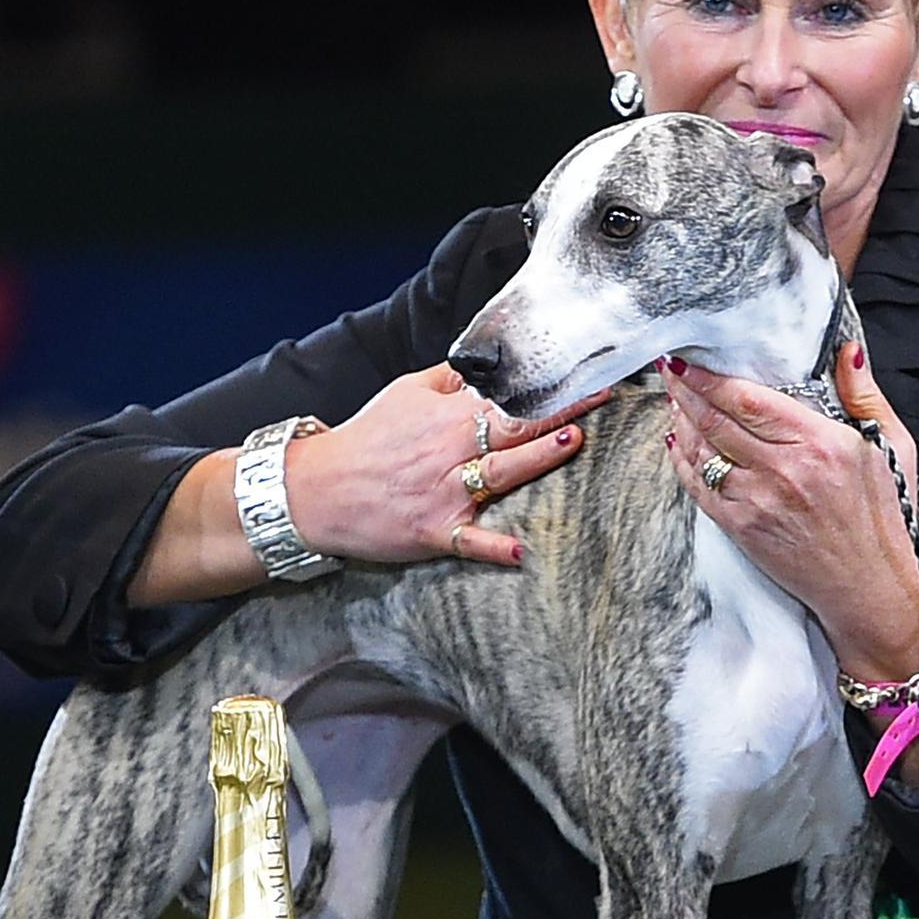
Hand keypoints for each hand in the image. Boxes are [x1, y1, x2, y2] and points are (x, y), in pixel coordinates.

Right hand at [288, 362, 608, 566]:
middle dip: (558, 412)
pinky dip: (491, 547)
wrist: (317, 488)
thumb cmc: (366, 439)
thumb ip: (453, 381)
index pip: (508, 396)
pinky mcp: (432, 531)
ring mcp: (443, 492)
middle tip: (601, 399)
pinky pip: (467, 540)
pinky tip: (519, 551)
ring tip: (570, 443)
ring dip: (534, 459)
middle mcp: (449, 451)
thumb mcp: (406, 393)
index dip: (551, 385)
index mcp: (446, 416)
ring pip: (496, 473)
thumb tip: (492, 366)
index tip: (591, 375)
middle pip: (511, 428)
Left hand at [660, 344, 918, 680]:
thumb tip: (845, 350)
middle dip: (685, 390)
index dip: (710, 377)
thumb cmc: (884, 518)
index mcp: (822, 443)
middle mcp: (785, 471)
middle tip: (669, 369)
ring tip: (673, 397)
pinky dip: (682, 460)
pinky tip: (677, 440)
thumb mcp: (893, 447)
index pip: (748, 399)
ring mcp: (759, 501)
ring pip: (702, 450)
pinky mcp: (743, 528)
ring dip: (681, 419)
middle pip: (716, 419)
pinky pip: (699, 486)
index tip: (689, 359)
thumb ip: (864, 394)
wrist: (870, 590)